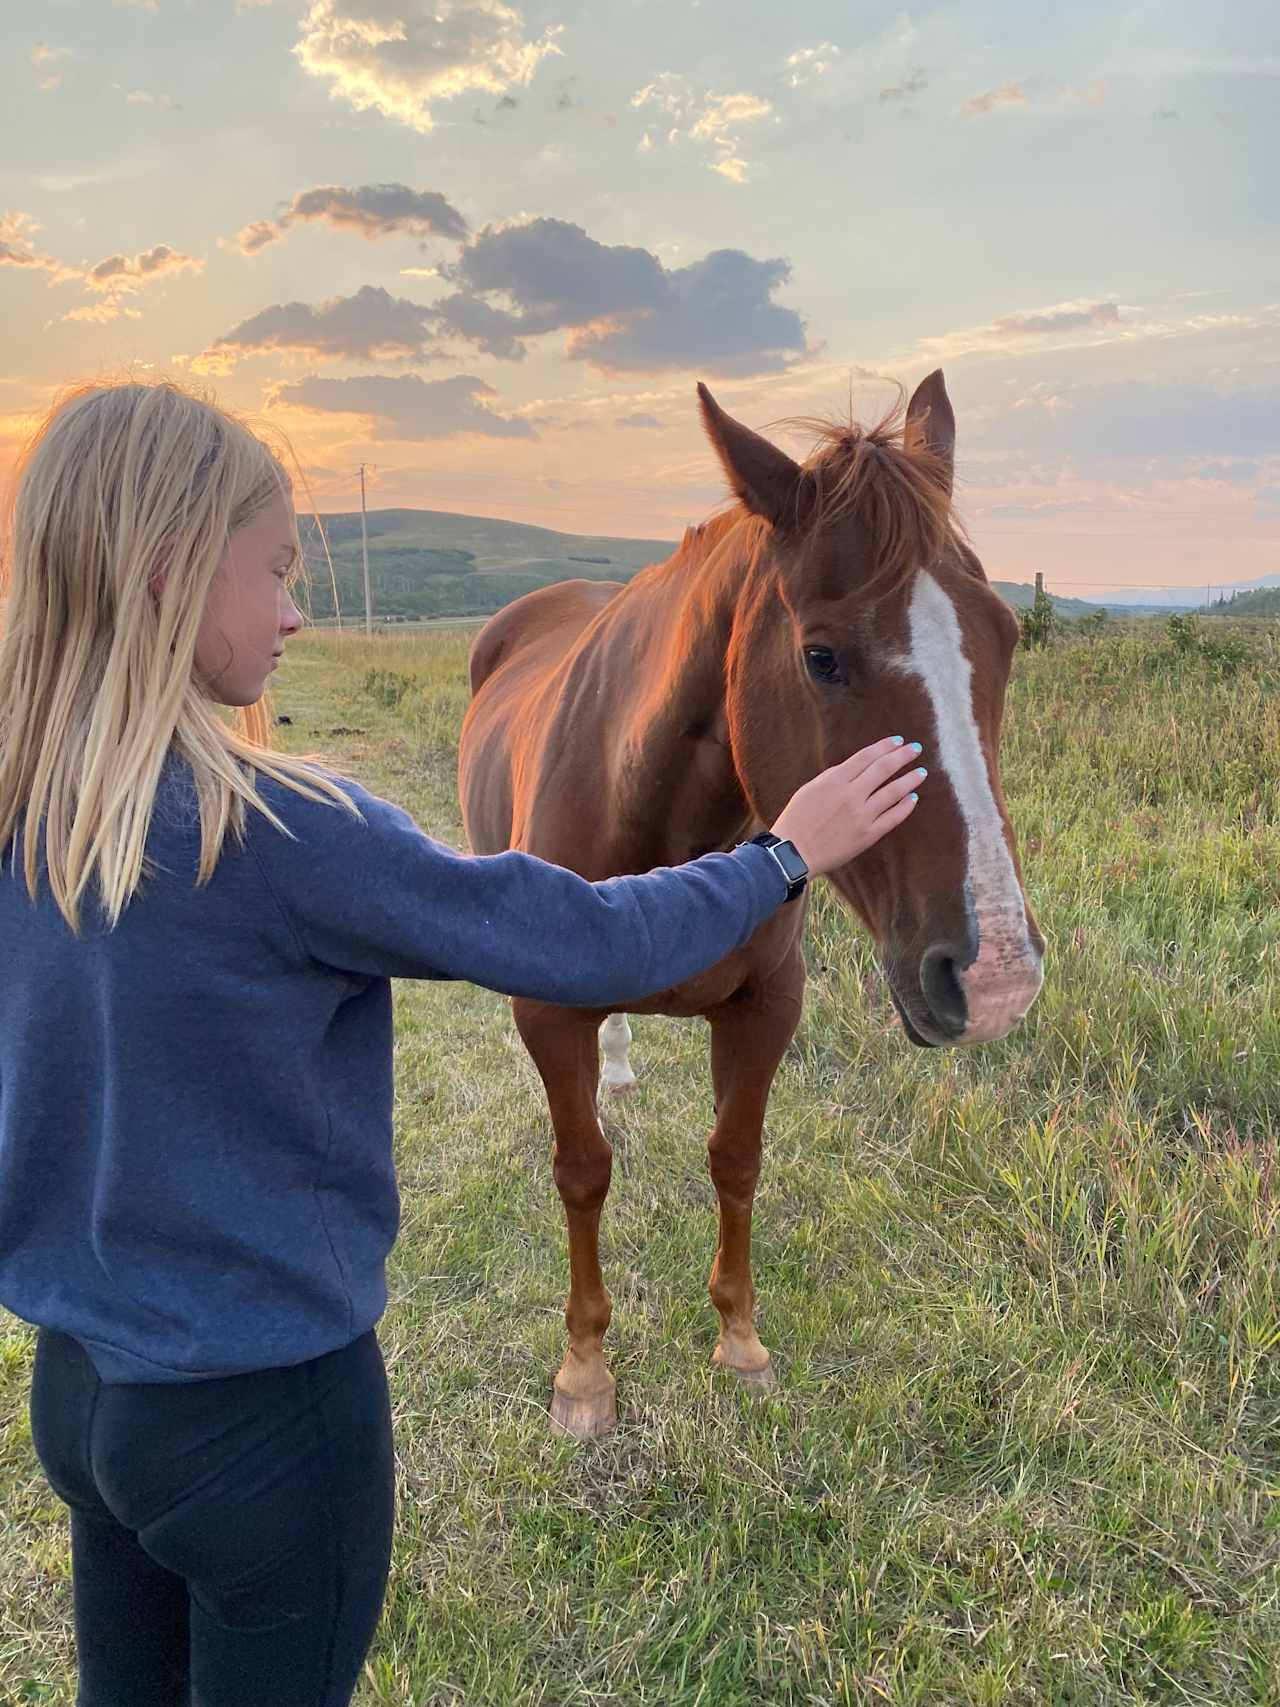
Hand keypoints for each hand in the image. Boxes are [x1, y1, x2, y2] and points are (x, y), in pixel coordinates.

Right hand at [770, 737, 925, 876]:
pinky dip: (905, 807)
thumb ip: (833, 778)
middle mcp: (851, 795)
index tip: (898, 741)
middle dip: (902, 756)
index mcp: (834, 780)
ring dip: (910, 780)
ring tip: (921, 772)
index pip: (866, 757)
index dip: (884, 747)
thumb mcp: (809, 789)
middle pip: (883, 769)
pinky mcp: (867, 835)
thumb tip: (855, 769)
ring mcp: (861, 816)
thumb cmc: (796, 820)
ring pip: (893, 792)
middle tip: (916, 748)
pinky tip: (913, 798)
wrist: (793, 853)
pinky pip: (892, 818)